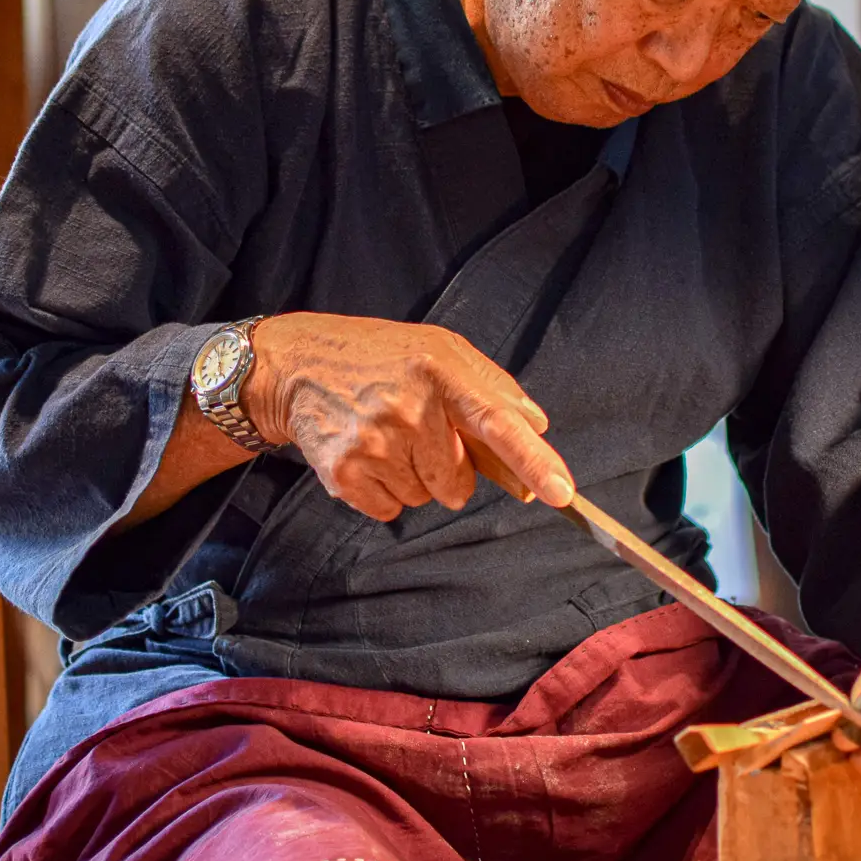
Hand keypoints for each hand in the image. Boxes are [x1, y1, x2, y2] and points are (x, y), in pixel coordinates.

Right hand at [243, 313, 575, 521]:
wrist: (299, 366)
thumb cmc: (381, 357)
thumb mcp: (441, 349)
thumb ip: (493, 387)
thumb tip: (537, 427)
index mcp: (441, 372)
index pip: (497, 423)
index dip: (533, 461)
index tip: (562, 493)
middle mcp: (408, 408)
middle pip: (460, 483)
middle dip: (449, 469)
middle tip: (419, 432)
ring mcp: (374, 444)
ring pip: (426, 498)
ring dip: (415, 478)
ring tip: (388, 437)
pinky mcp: (344, 474)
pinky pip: (391, 510)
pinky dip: (385, 491)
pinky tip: (368, 455)